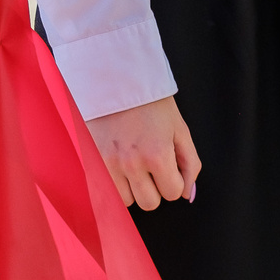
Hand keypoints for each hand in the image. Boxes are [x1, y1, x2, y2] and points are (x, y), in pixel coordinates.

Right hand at [84, 96, 200, 210]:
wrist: (114, 77)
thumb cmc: (149, 101)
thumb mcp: (179, 128)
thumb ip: (190, 164)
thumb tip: (188, 195)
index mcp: (156, 153)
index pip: (173, 193)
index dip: (174, 180)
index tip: (167, 164)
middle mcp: (130, 162)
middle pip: (149, 203)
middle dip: (154, 188)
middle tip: (149, 165)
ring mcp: (107, 162)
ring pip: (125, 201)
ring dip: (131, 189)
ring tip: (130, 164)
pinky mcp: (90, 160)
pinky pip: (101, 193)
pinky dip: (110, 187)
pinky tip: (115, 170)